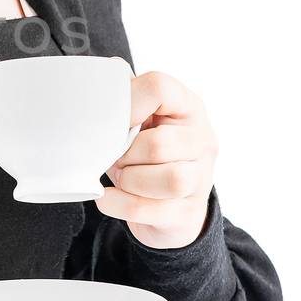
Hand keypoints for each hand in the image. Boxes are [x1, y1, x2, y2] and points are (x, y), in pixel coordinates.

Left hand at [96, 69, 217, 249]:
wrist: (165, 204)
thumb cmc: (145, 153)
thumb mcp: (139, 120)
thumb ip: (124, 102)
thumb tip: (98, 90)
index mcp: (188, 106)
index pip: (159, 88)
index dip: (126, 104)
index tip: (112, 121)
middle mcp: (202, 140)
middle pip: (159, 144)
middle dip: (126, 155)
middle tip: (115, 157)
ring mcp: (201, 179)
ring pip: (171, 179)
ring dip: (130, 180)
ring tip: (121, 177)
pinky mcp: (189, 212)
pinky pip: (150, 209)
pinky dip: (119, 204)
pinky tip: (108, 197)